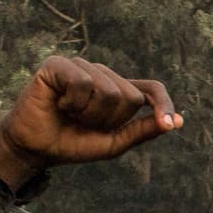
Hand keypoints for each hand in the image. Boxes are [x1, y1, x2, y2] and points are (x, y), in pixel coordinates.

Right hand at [0, 56, 180, 188]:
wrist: (36, 148)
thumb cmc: (73, 143)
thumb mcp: (114, 142)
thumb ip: (143, 130)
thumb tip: (177, 122)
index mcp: (119, 90)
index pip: (152, 89)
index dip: (163, 103)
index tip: (169, 123)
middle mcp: (102, 74)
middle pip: (129, 97)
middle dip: (109, 121)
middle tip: (85, 123)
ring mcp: (80, 66)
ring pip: (107, 91)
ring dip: (89, 114)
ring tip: (71, 114)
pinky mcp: (58, 64)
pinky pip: (82, 83)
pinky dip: (73, 102)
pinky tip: (59, 103)